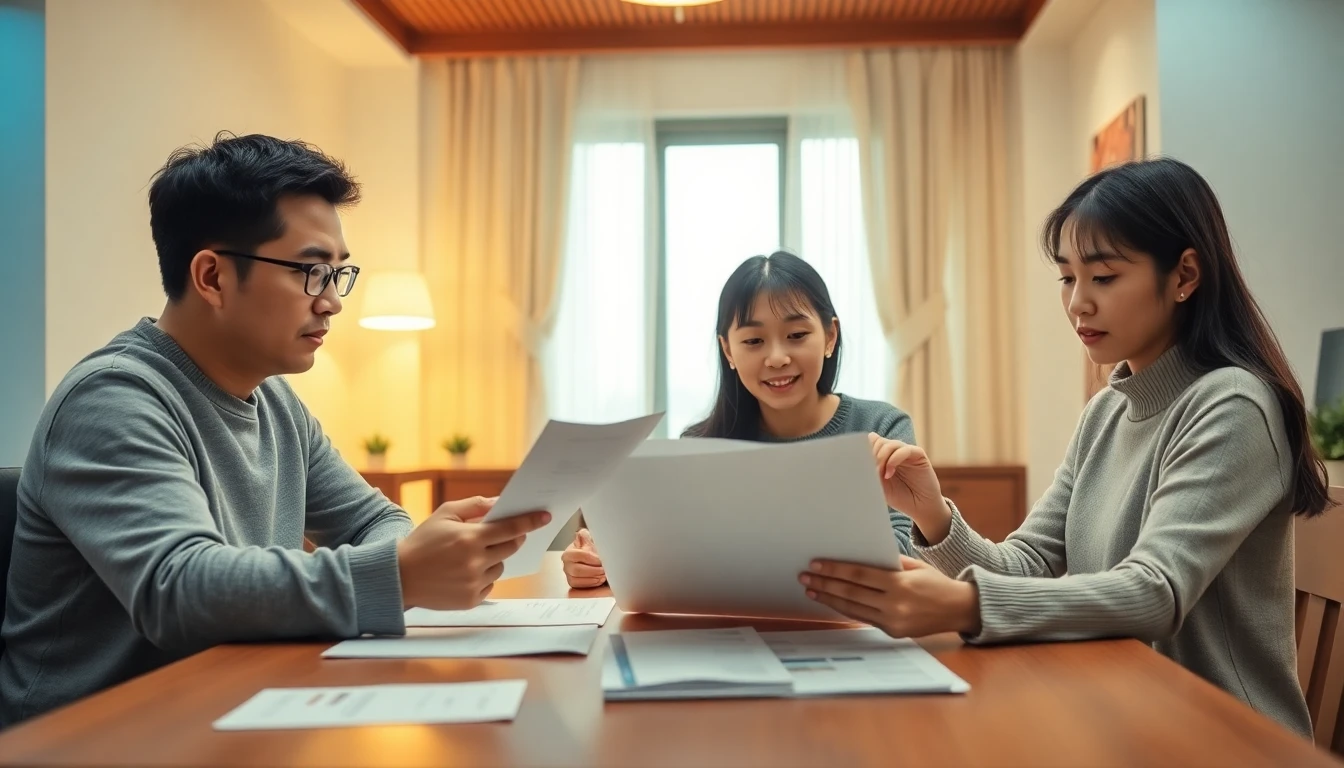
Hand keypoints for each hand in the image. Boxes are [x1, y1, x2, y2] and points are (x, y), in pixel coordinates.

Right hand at [397, 496, 550, 609]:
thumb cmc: (422, 541)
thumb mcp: (444, 514)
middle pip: (511, 548)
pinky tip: (463, 573)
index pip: (511, 528)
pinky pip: (490, 584)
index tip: (545, 516)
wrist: (398, 577)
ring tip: (468, 557)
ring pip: (500, 567)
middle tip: (502, 534)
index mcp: (470, 538)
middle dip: (511, 539)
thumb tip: (499, 503)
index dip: (530, 521)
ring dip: (493, 559)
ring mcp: (473, 583)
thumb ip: (474, 506)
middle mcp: (475, 562)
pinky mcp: (471, 600)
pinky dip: (483, 577)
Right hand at [562, 528, 606, 588]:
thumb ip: (585, 535)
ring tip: (604, 574)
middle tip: (604, 569)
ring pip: (577, 579)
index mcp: (569, 553)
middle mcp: (566, 564)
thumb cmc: (590, 549)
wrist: (591, 559)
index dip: (591, 558)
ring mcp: (569, 575)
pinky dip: (591, 583)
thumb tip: (582, 533)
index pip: (578, 555)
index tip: (601, 560)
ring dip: (593, 578)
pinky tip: (599, 579)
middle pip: (577, 570)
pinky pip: (580, 586)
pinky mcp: (573, 583)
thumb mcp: (589, 540)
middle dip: (593, 570)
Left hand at [800, 556, 981, 638]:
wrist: (959, 609)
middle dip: (825, 584)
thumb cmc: (935, 582)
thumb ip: (887, 563)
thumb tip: (856, 557)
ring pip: (853, 608)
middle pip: (851, 592)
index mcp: (899, 584)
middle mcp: (894, 604)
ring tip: (812, 590)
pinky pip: (863, 619)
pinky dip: (846, 609)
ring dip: (829, 599)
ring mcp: (893, 621)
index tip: (815, 565)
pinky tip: (833, 602)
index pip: (858, 575)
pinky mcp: (892, 632)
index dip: (834, 570)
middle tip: (804, 578)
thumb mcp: (913, 566)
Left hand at [869, 433, 951, 541]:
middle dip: (871, 454)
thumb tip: (856, 459)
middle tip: (870, 471)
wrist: (920, 508)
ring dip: (881, 457)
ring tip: (880, 474)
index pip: (870, 443)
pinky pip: (905, 449)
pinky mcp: (918, 455)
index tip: (859, 465)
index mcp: (884, 457)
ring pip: (890, 444)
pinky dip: (894, 459)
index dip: (863, 451)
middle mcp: (895, 452)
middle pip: (878, 441)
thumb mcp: (879, 485)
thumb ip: (870, 471)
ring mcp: (907, 452)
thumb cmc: (899, 497)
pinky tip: (889, 473)